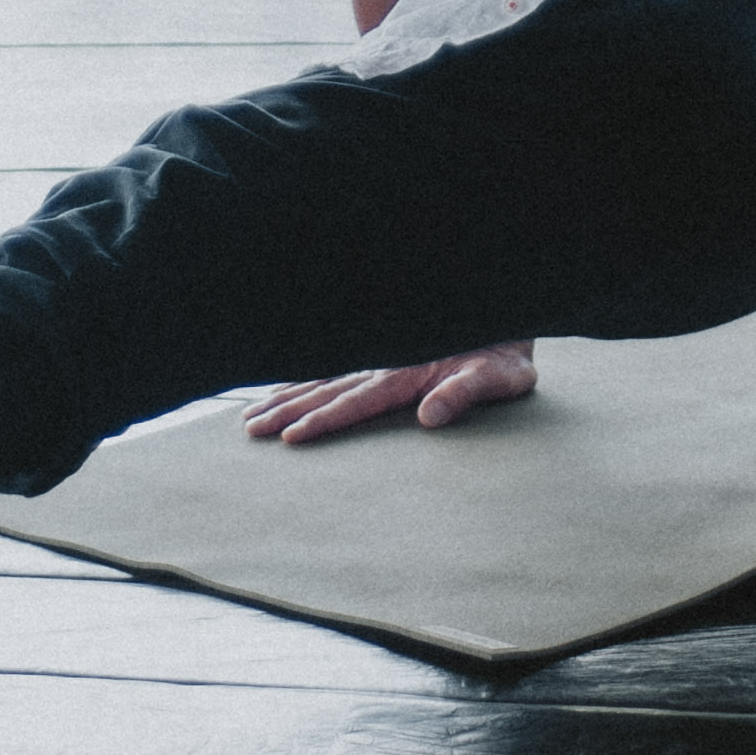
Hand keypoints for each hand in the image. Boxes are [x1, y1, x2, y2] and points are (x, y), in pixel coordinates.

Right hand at [244, 342, 536, 444]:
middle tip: (250, 429)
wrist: (504, 317)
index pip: (355, 402)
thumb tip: (429, 418)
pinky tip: (283, 389)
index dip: (322, 421)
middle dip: (287, 410)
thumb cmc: (505, 355)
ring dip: (286, 396)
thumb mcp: (498, 377)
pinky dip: (305, 379)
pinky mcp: (384, 356)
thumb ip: (464, 393)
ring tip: (251, 415)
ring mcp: (380, 358)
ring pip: (322, 379)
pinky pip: (334, 370)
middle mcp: (385, 364)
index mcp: (406, 373)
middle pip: (326, 389)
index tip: (290, 437)